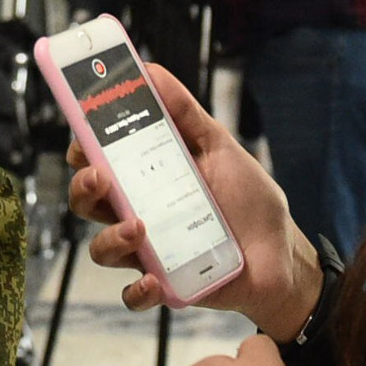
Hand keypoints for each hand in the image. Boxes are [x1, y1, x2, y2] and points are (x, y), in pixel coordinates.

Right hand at [68, 59, 319, 339]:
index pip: (98, 161)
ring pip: (103, 249)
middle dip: (83, 189)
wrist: (284, 254)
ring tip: (137, 227)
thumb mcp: (221, 147)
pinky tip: (153, 280)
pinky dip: (137, 291)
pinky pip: (134, 295)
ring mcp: (149, 252)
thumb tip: (152, 69)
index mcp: (146, 178)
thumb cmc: (250, 200)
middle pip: (89, 203)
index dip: (81, 149)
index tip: (82, 137)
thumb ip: (187, 113)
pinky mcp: (166, 287)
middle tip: (98, 178)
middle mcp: (139, 213)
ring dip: (110, 238)